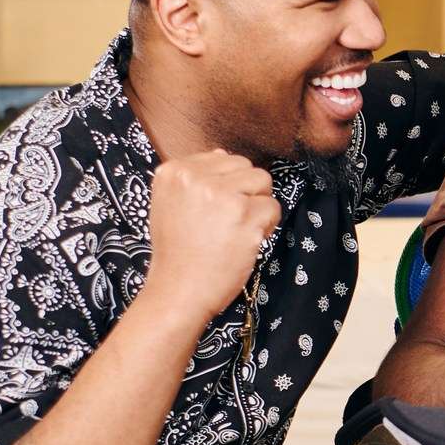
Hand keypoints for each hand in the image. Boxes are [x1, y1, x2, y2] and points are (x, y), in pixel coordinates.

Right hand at [140, 150, 279, 323]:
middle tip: (230, 222)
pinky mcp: (244, 215)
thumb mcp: (171, 205)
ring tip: (238, 229)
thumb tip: (223, 153)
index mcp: (174, 171)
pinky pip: (273, 207)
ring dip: (259, 206)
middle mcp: (195, 178)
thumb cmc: (178, 252)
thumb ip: (195, 178)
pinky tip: (246, 241)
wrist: (178, 291)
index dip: (228, 186)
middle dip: (247, 192)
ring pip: (263, 181)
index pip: (222, 158)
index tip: (215, 212)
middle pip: (246, 167)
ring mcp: (221, 195)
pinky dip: (267, 226)